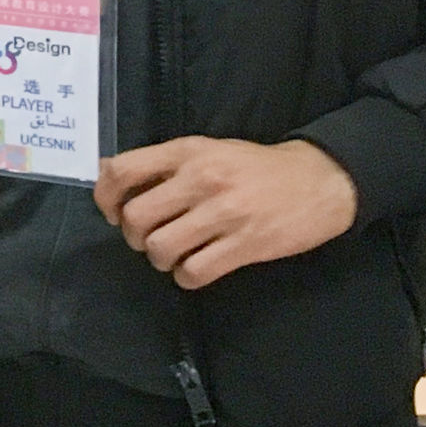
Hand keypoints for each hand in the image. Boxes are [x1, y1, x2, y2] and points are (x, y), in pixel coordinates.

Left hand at [94, 137, 358, 288]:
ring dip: (160, 259)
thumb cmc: (256, 167)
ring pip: (161, 248)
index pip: (122, 171)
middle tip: (150, 238)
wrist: (320, 180)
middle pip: (136, 218)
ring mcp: (224, 213)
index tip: (112, 213)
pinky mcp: (247, 245)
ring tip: (175, 254)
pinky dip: (186, 276)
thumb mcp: (208, 150)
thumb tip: (115, 185)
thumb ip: (165, 165)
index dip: (105, 198)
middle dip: (134, 236)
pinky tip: (196, 268)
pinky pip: (194, 272)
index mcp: (188, 152)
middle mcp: (201, 179)